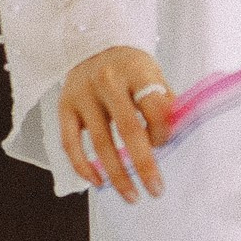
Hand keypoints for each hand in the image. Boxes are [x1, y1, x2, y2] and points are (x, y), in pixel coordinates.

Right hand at [59, 47, 172, 200]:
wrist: (93, 44)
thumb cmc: (131, 68)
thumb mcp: (153, 74)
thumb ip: (164, 103)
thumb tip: (176, 138)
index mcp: (136, 70)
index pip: (155, 108)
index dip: (163, 132)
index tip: (165, 144)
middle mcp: (107, 81)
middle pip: (129, 129)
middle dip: (144, 165)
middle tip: (155, 190)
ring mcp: (83, 94)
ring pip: (100, 142)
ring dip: (117, 174)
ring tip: (131, 196)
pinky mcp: (64, 106)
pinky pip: (70, 143)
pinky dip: (83, 166)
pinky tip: (98, 182)